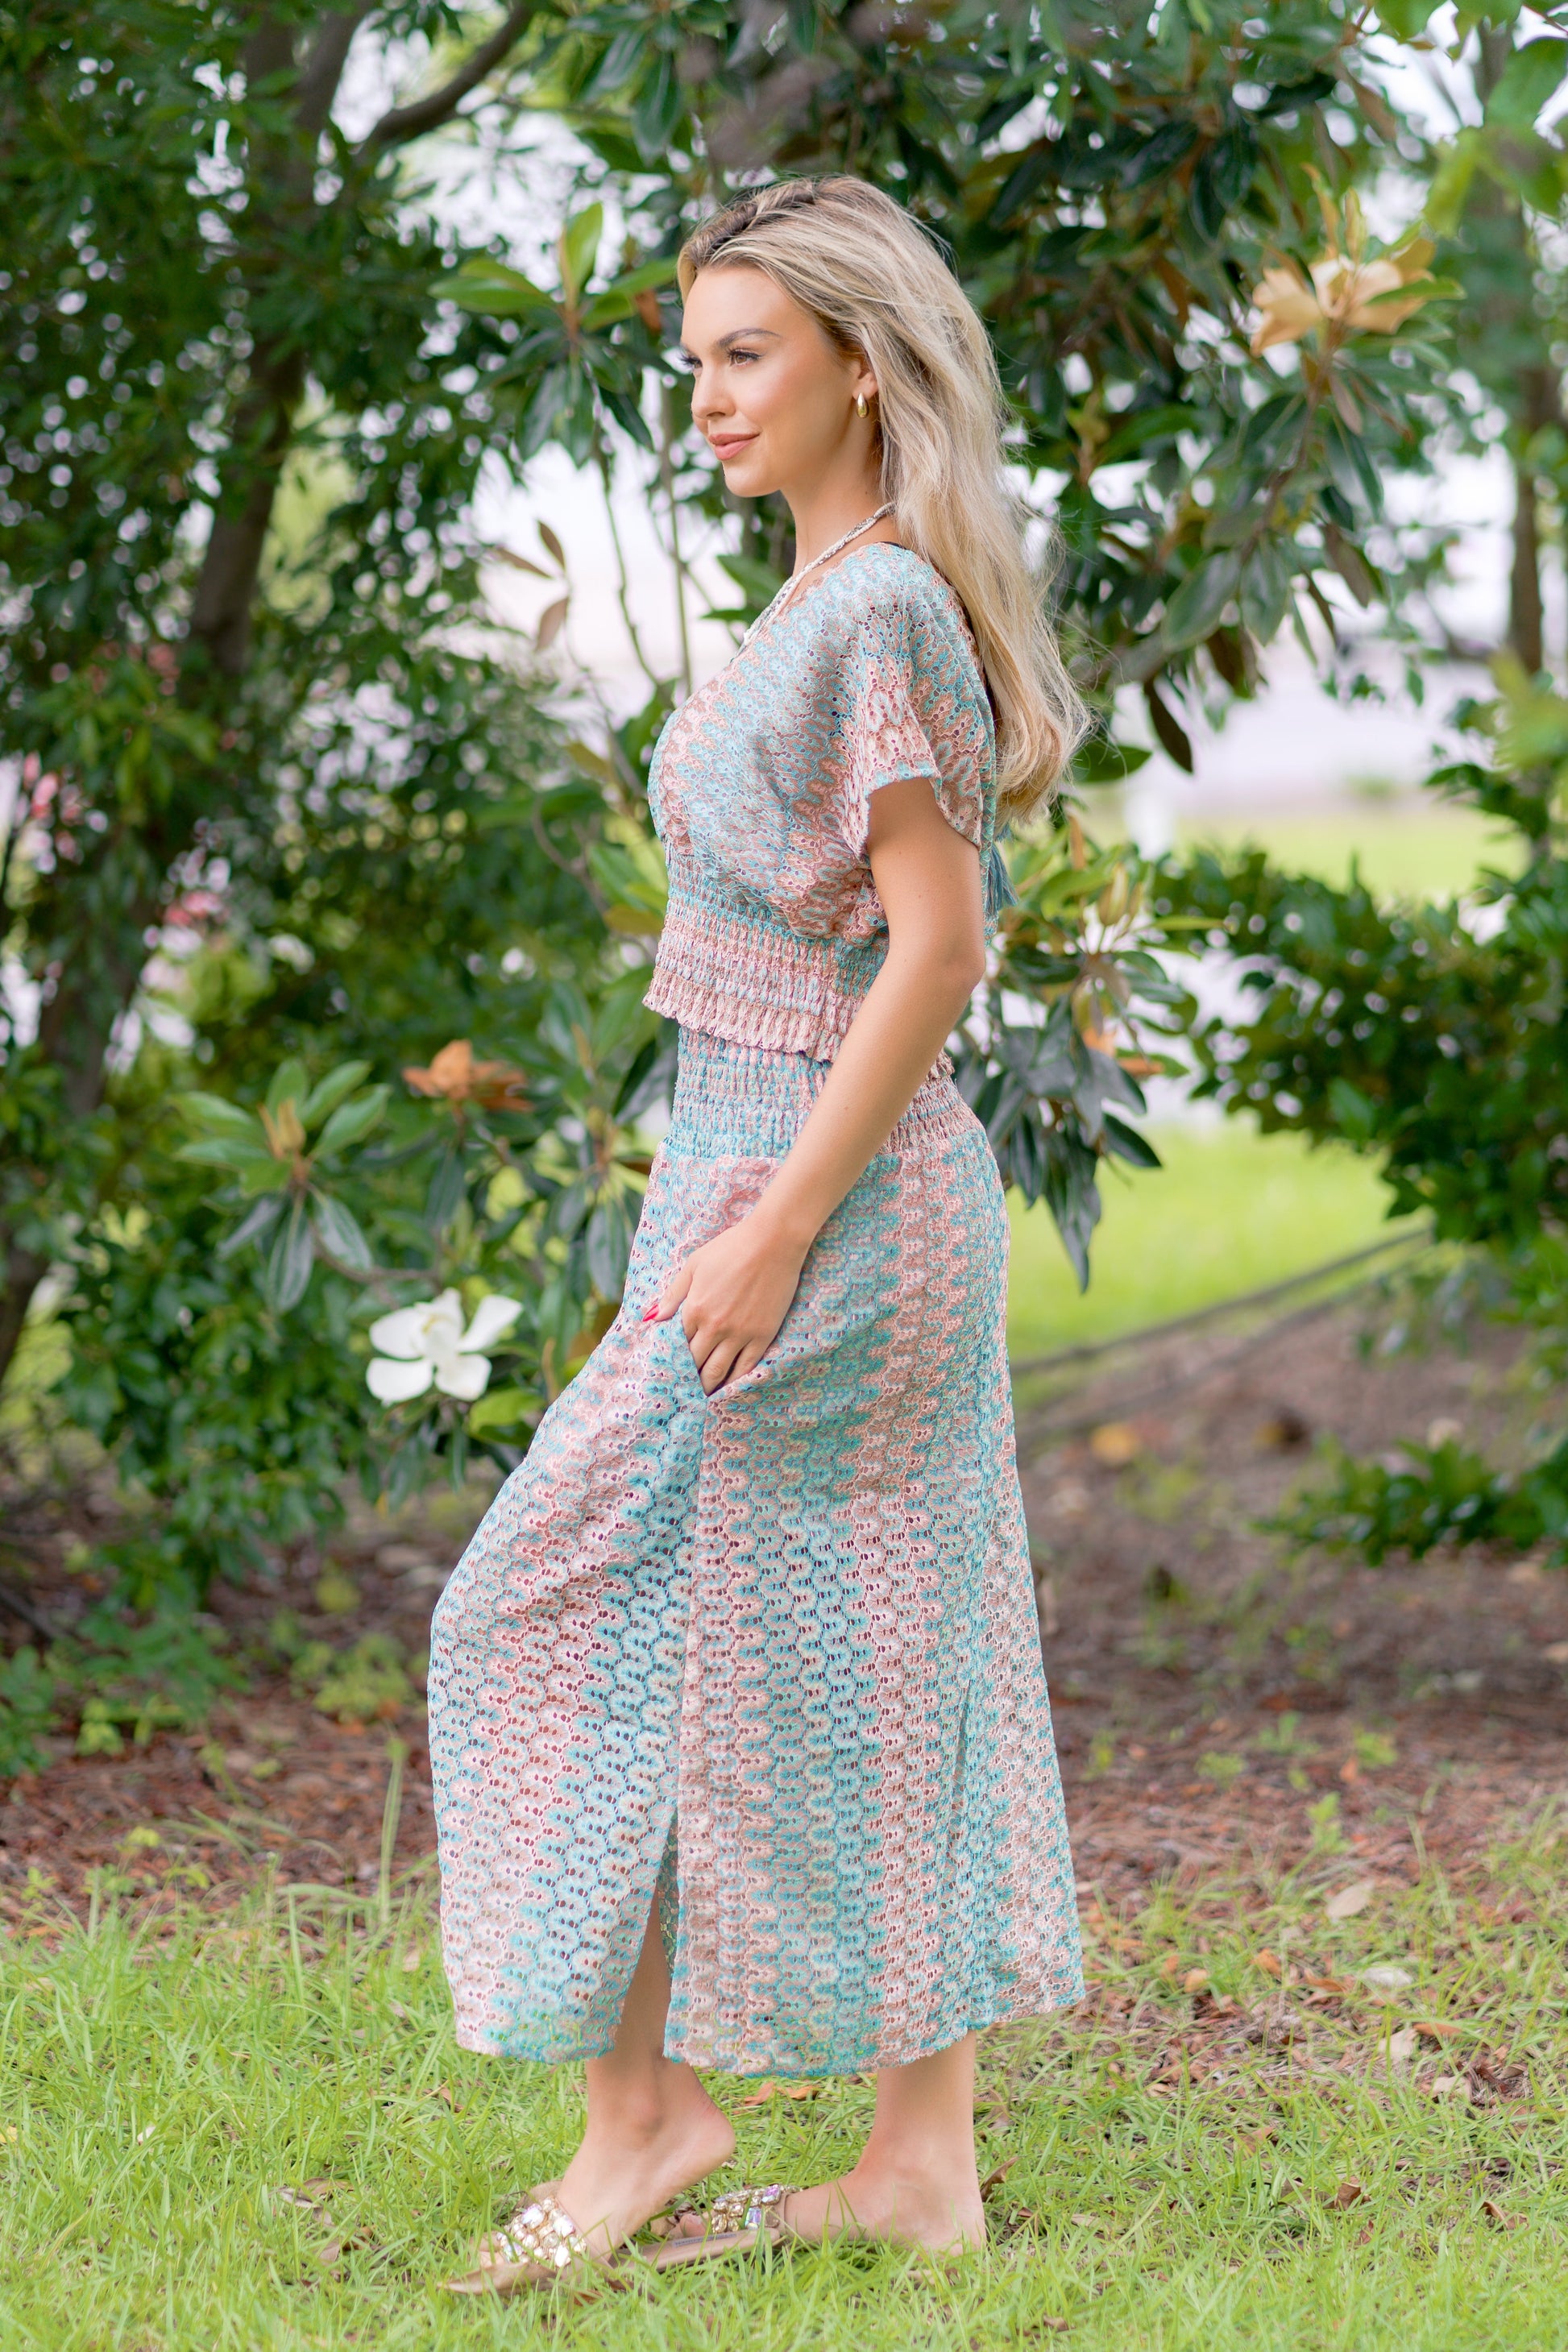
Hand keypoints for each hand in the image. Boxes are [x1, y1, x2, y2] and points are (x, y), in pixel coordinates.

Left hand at [647, 1210, 807, 1393]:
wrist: (773, 1242)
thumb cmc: (731, 1248)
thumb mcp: (694, 1265)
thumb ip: (673, 1294)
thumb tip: (652, 1318)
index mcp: (694, 1308)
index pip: (677, 1343)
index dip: (673, 1357)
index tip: (668, 1370)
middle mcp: (714, 1326)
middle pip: (695, 1362)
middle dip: (686, 1378)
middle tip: (681, 1391)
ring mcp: (740, 1333)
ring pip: (718, 1371)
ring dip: (707, 1386)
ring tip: (701, 1396)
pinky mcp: (762, 1336)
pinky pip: (746, 1367)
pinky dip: (734, 1380)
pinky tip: (728, 1387)